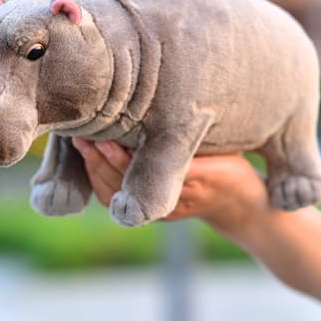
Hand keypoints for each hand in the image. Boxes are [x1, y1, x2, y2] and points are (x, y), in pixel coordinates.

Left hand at [72, 138, 270, 241]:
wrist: (238, 205)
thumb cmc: (231, 168)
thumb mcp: (223, 147)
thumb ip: (193, 135)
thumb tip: (162, 106)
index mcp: (195, 179)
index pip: (148, 170)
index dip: (121, 155)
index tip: (103, 136)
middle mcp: (173, 200)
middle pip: (126, 185)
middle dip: (101, 160)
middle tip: (82, 136)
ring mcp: (161, 212)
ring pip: (117, 197)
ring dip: (95, 171)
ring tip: (81, 144)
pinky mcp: (153, 214)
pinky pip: (120, 203)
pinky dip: (100, 183)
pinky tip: (91, 161)